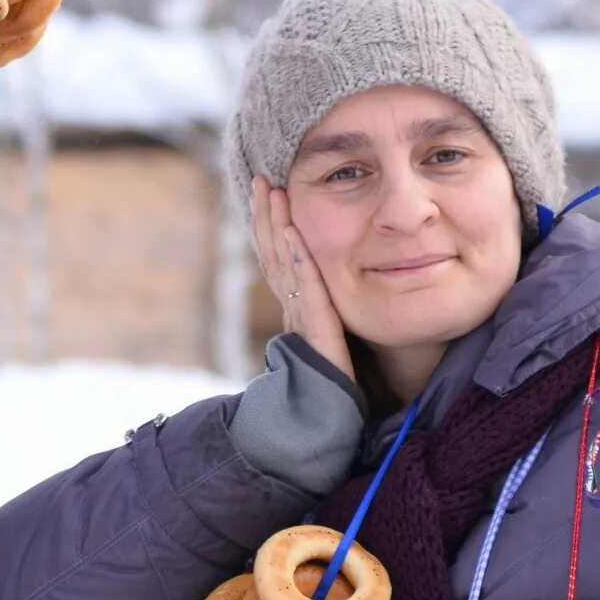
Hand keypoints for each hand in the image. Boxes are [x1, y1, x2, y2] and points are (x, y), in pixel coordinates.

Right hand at [250, 176, 352, 383]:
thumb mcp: (331, 334)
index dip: (271, 224)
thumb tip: (329, 286)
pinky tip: (292, 230)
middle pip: (272, 252)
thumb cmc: (338, 382)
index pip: (279, 257)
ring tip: (271, 192)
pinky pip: (305, 286)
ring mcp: (299, 316)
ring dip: (275, 224)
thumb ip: (328, 310)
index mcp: (297, 307)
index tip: (269, 191)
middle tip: (260, 180)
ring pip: (280, 262)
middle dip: (266, 215)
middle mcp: (293, 308)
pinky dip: (296, 256)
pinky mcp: (314, 328)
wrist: (328, 420)